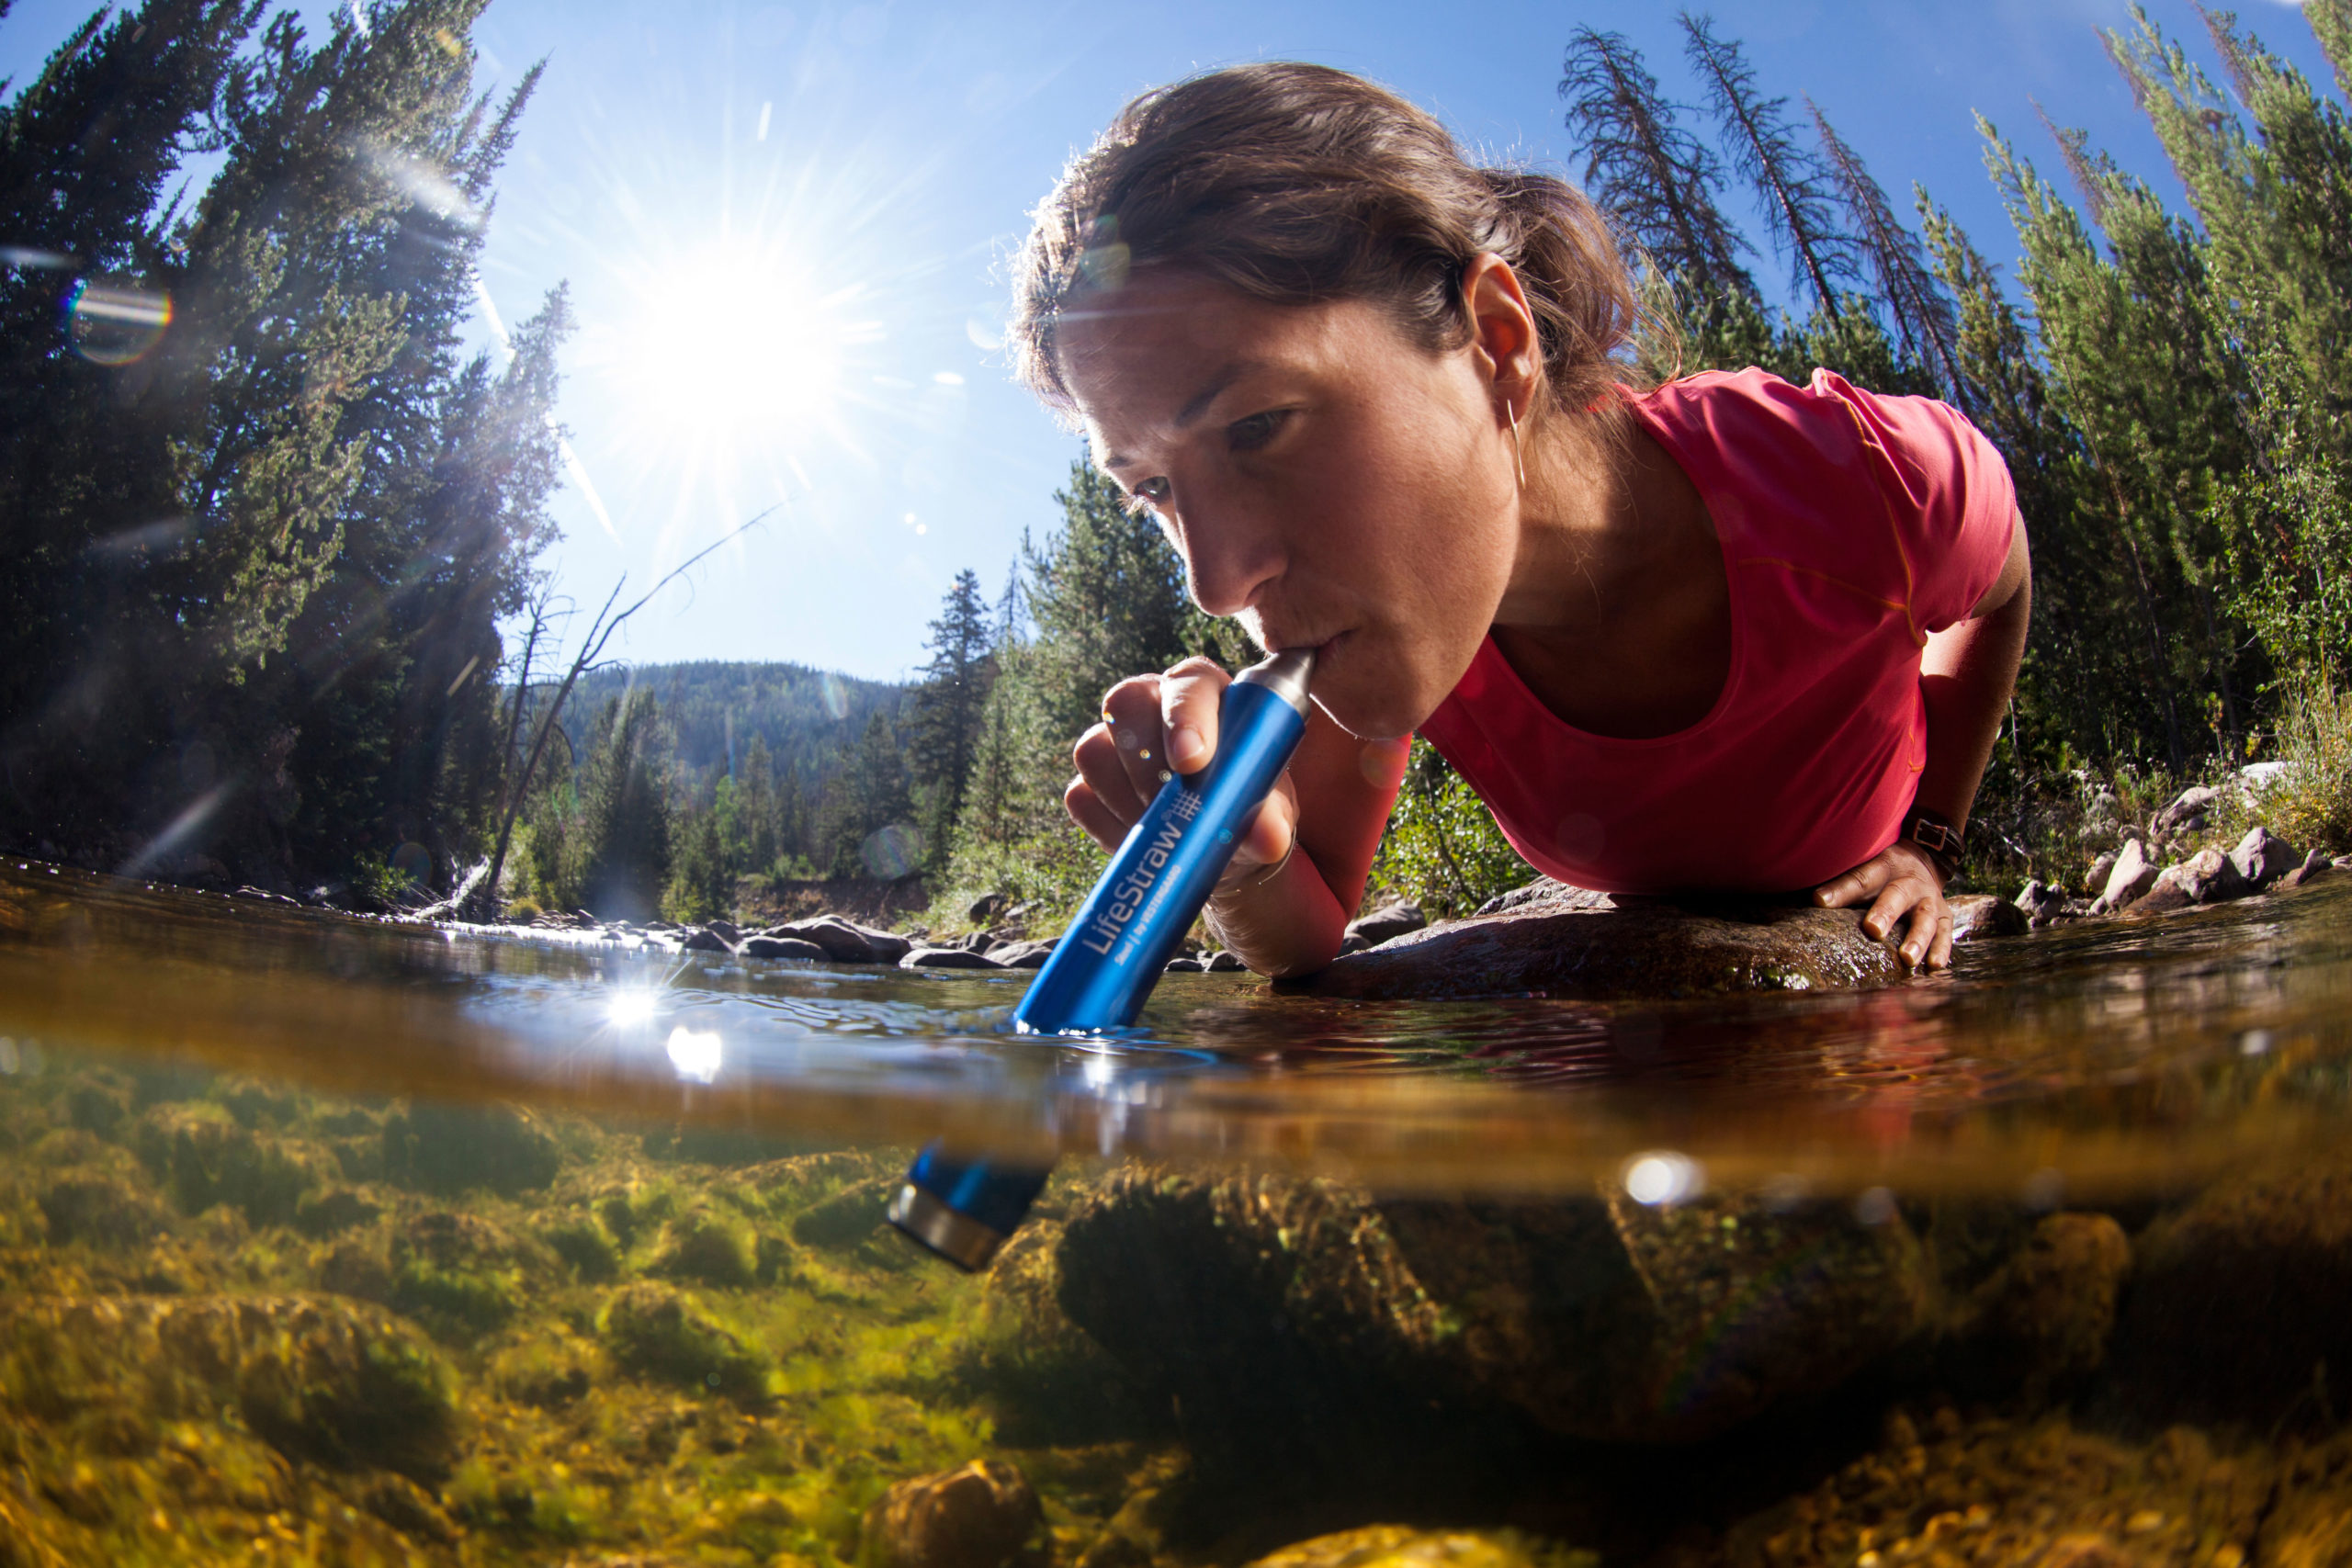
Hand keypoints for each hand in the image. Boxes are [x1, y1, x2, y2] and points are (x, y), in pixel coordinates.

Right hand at [1065, 656, 1298, 889]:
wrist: (1217, 843)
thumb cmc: (1248, 808)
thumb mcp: (1270, 813)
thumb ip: (1271, 818)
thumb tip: (1268, 837)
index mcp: (1205, 694)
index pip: (1187, 683)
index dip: (1184, 716)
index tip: (1192, 762)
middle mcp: (1152, 704)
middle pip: (1126, 702)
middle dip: (1148, 762)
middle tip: (1174, 808)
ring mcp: (1113, 741)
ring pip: (1095, 753)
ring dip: (1130, 800)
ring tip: (1168, 830)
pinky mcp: (1088, 783)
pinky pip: (1082, 798)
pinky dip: (1111, 828)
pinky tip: (1145, 841)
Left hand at [1814, 841, 1952, 970]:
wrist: (1925, 861)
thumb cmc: (1884, 874)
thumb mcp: (1865, 869)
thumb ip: (1842, 886)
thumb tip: (1812, 901)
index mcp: (1884, 868)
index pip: (1860, 878)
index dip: (1841, 890)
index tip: (1820, 901)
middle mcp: (1910, 884)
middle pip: (1897, 896)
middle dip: (1886, 913)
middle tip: (1874, 930)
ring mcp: (1931, 901)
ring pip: (1925, 918)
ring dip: (1917, 938)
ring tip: (1907, 958)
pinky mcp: (1945, 917)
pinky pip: (1946, 934)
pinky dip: (1942, 949)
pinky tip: (1935, 966)